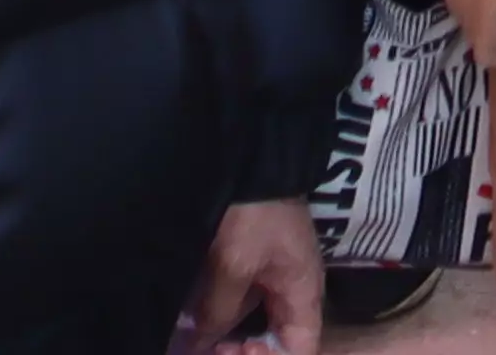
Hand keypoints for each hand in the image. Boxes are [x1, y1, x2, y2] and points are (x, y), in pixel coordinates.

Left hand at [186, 195, 327, 346]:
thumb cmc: (252, 216)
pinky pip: (238, 302)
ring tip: (194, 338)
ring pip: (253, 323)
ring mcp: (270, 277)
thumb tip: (198, 346)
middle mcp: (291, 291)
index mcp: (302, 293)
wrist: (250, 160)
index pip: (300, 348)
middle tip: (208, 349)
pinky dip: (218, 314)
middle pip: (276, 341)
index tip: (236, 351)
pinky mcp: (249, 265)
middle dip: (243, 351)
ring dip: (225, 336)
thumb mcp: (234, 266)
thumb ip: (218, 312)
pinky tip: (193, 319)